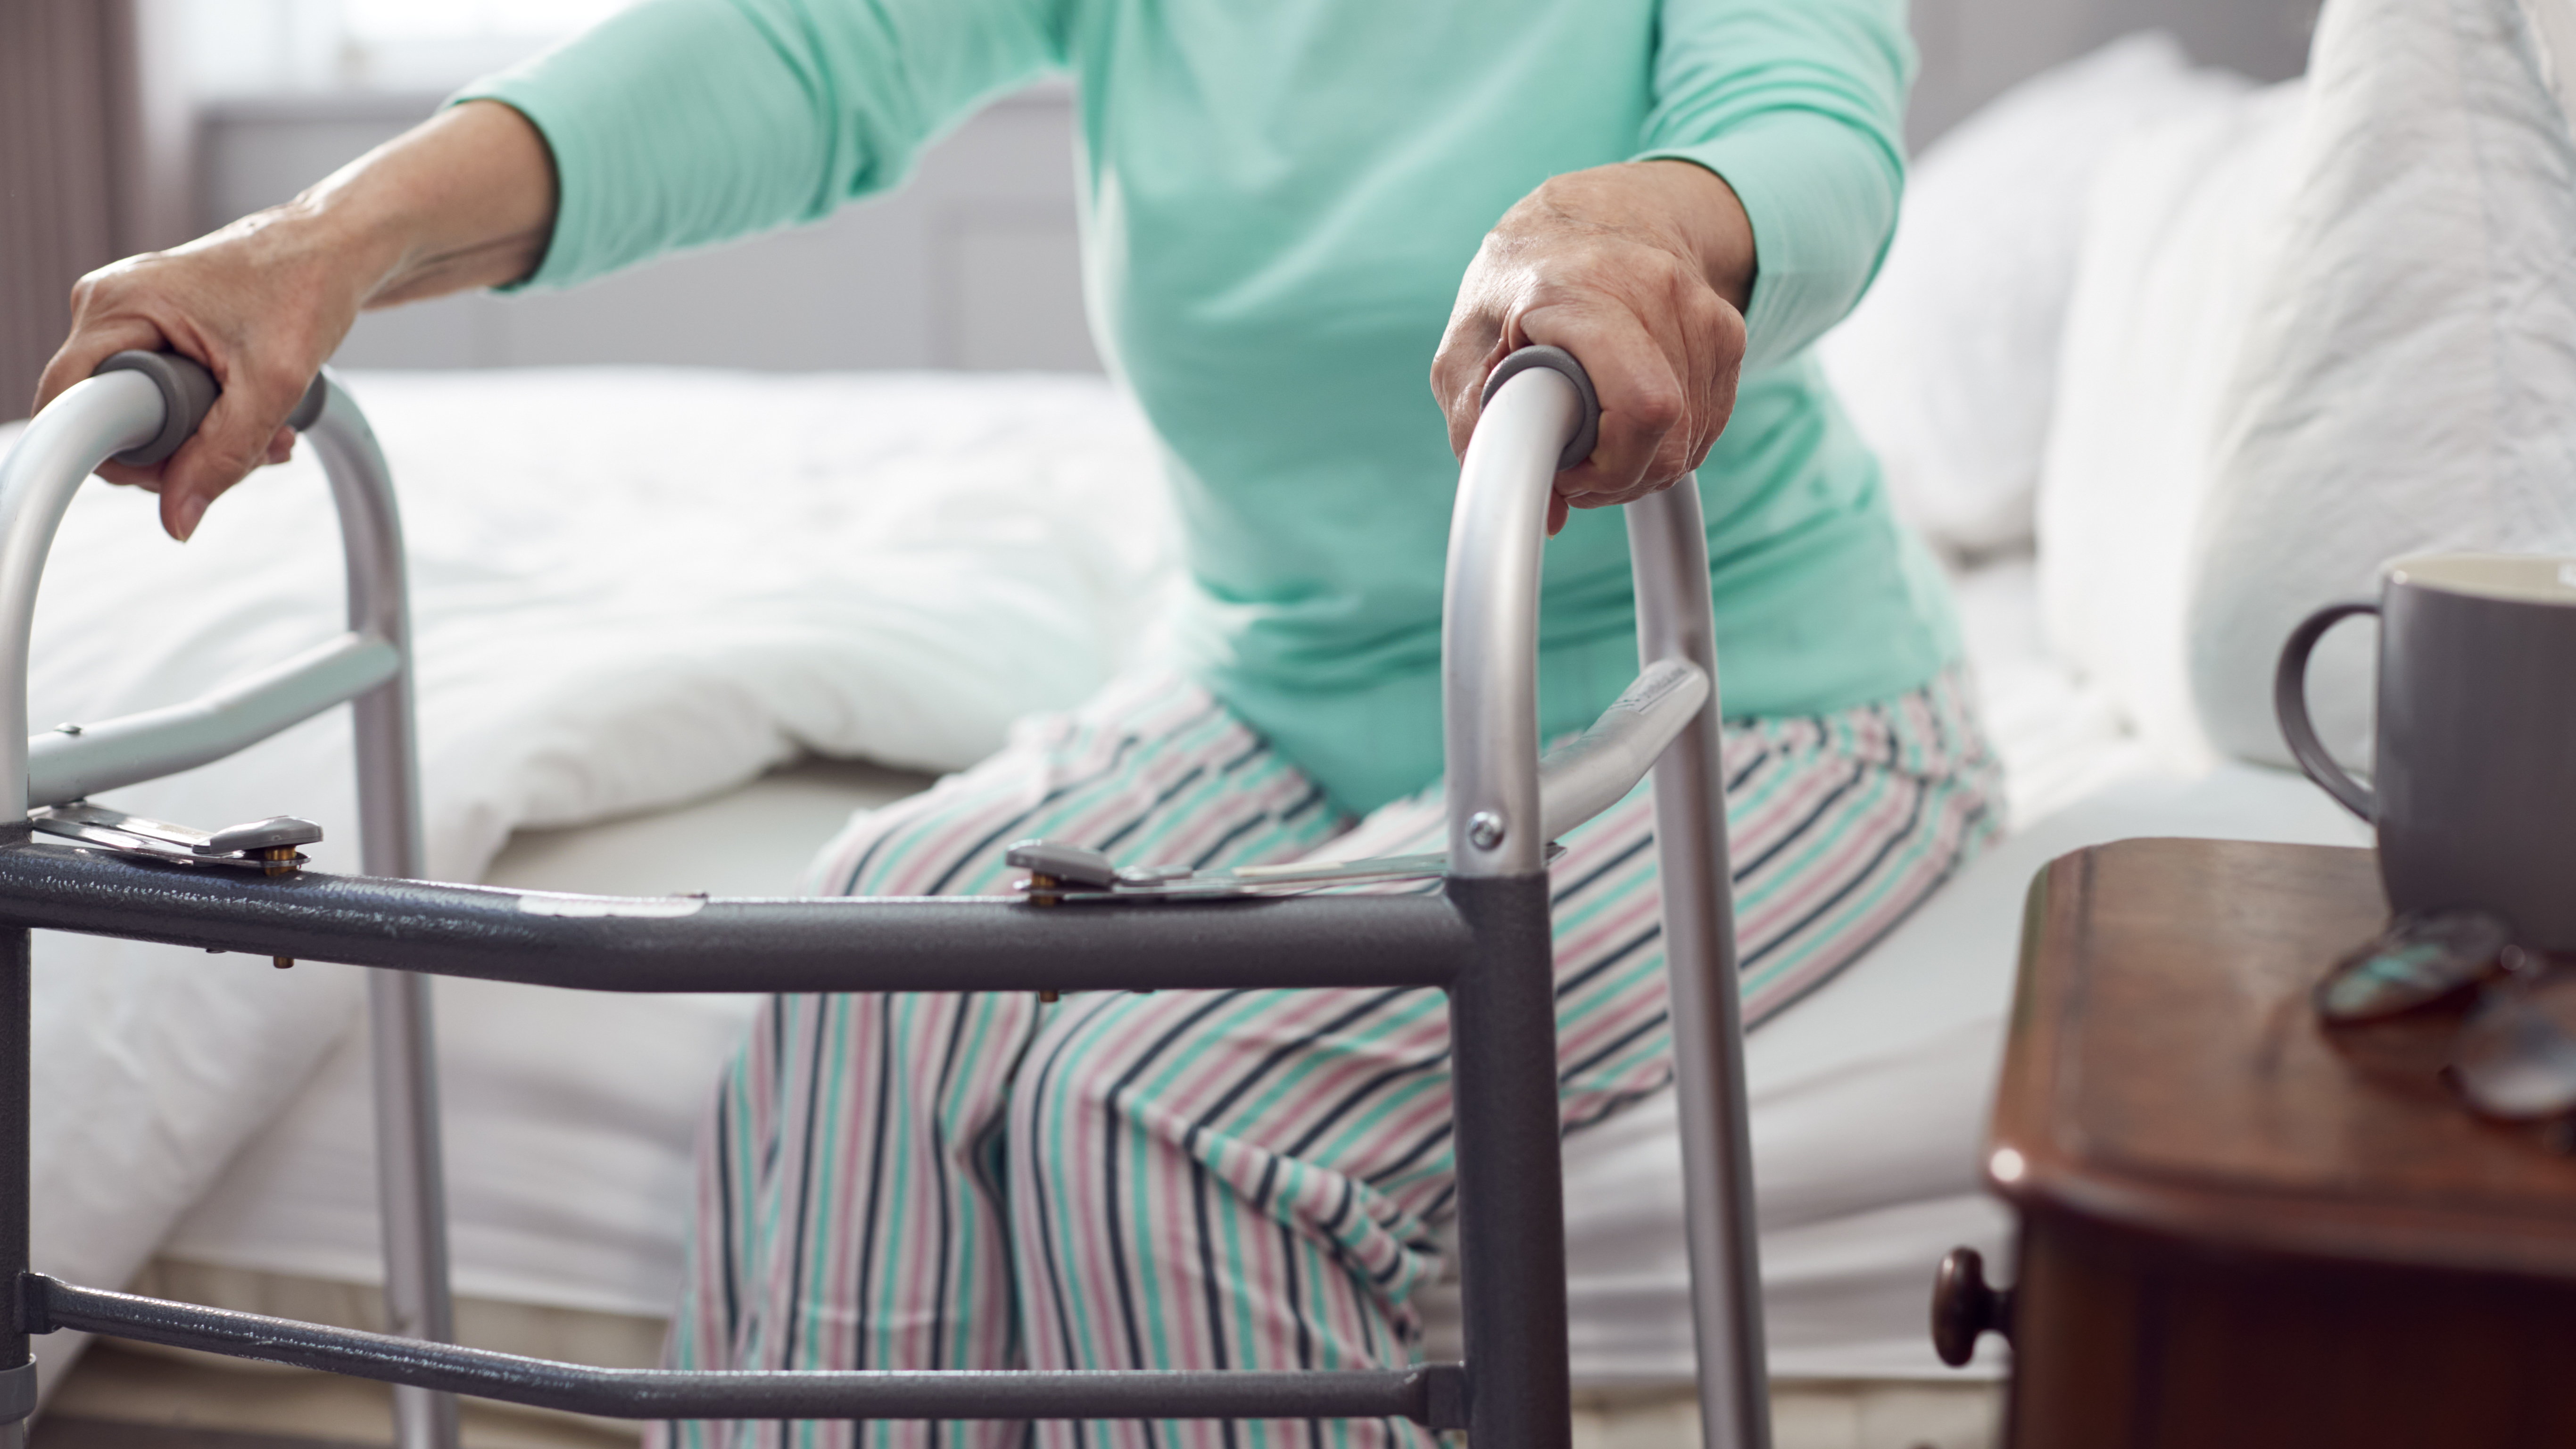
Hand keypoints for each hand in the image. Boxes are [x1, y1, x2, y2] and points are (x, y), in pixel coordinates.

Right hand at [30, 101, 555, 540]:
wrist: (339, 249)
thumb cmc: (307, 286)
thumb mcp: (272, 383)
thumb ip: (223, 455)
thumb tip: (177, 519)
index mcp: (116, 307)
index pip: (68, 406)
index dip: (116, 455)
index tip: (177, 469)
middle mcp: (110, 310)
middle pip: (112, 421)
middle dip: (182, 453)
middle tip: (248, 450)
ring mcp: (133, 322)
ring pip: (148, 419)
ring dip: (209, 443)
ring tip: (271, 435)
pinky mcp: (160, 334)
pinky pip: (167, 401)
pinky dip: (215, 422)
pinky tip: (264, 423)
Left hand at [1431, 160, 1753, 534]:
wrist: (1595, 209)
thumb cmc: (1519, 281)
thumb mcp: (1464, 347)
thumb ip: (1479, 427)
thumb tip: (1549, 509)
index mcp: (1579, 291)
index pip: (1643, 406)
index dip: (1604, 467)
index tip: (1563, 469)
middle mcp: (1653, 289)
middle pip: (1670, 438)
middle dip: (1619, 477)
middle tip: (1575, 465)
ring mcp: (1701, 309)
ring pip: (1693, 441)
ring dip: (1642, 464)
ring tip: (1595, 436)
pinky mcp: (1728, 331)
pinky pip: (1711, 425)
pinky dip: (1671, 443)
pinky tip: (1630, 418)